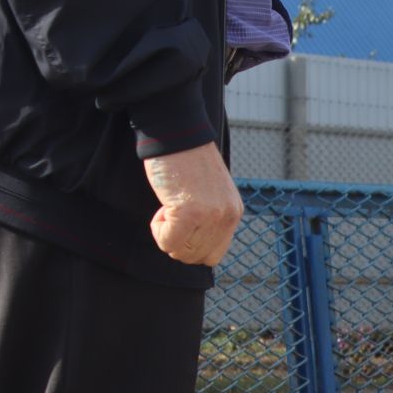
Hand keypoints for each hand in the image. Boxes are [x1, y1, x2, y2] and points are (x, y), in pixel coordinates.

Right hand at [142, 141, 243, 264]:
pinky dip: (159, 230)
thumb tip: (193, 247)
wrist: (176, 133)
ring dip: (167, 235)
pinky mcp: (190, 212)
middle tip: (172, 212)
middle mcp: (227, 216)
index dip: (191, 244)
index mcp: (233, 213)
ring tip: (168, 206)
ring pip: (182, 253)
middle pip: (197, 258)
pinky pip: (169, 242)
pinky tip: (162, 207)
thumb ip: (209, 217)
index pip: (213, 254)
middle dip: (178, 242)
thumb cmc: (185, 161)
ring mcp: (211, 216)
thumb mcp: (208, 193)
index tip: (183, 219)